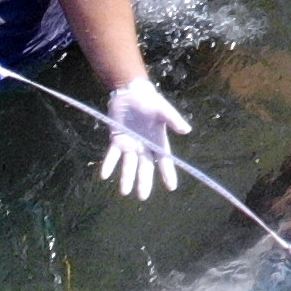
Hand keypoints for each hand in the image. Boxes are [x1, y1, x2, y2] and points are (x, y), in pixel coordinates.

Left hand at [100, 80, 189, 199]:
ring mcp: (129, 144)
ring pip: (128, 165)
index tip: (171, 187)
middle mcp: (144, 146)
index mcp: (158, 140)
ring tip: (124, 192)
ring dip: (126, 178)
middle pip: (145, 167)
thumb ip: (173, 120)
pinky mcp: (116, 140)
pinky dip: (108, 165)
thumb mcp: (163, 109)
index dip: (167, 173)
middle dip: (144, 182)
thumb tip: (186, 130)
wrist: (131, 93)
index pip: (164, 160)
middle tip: (143, 197)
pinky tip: (104, 176)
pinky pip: (111, 155)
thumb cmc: (150, 101)